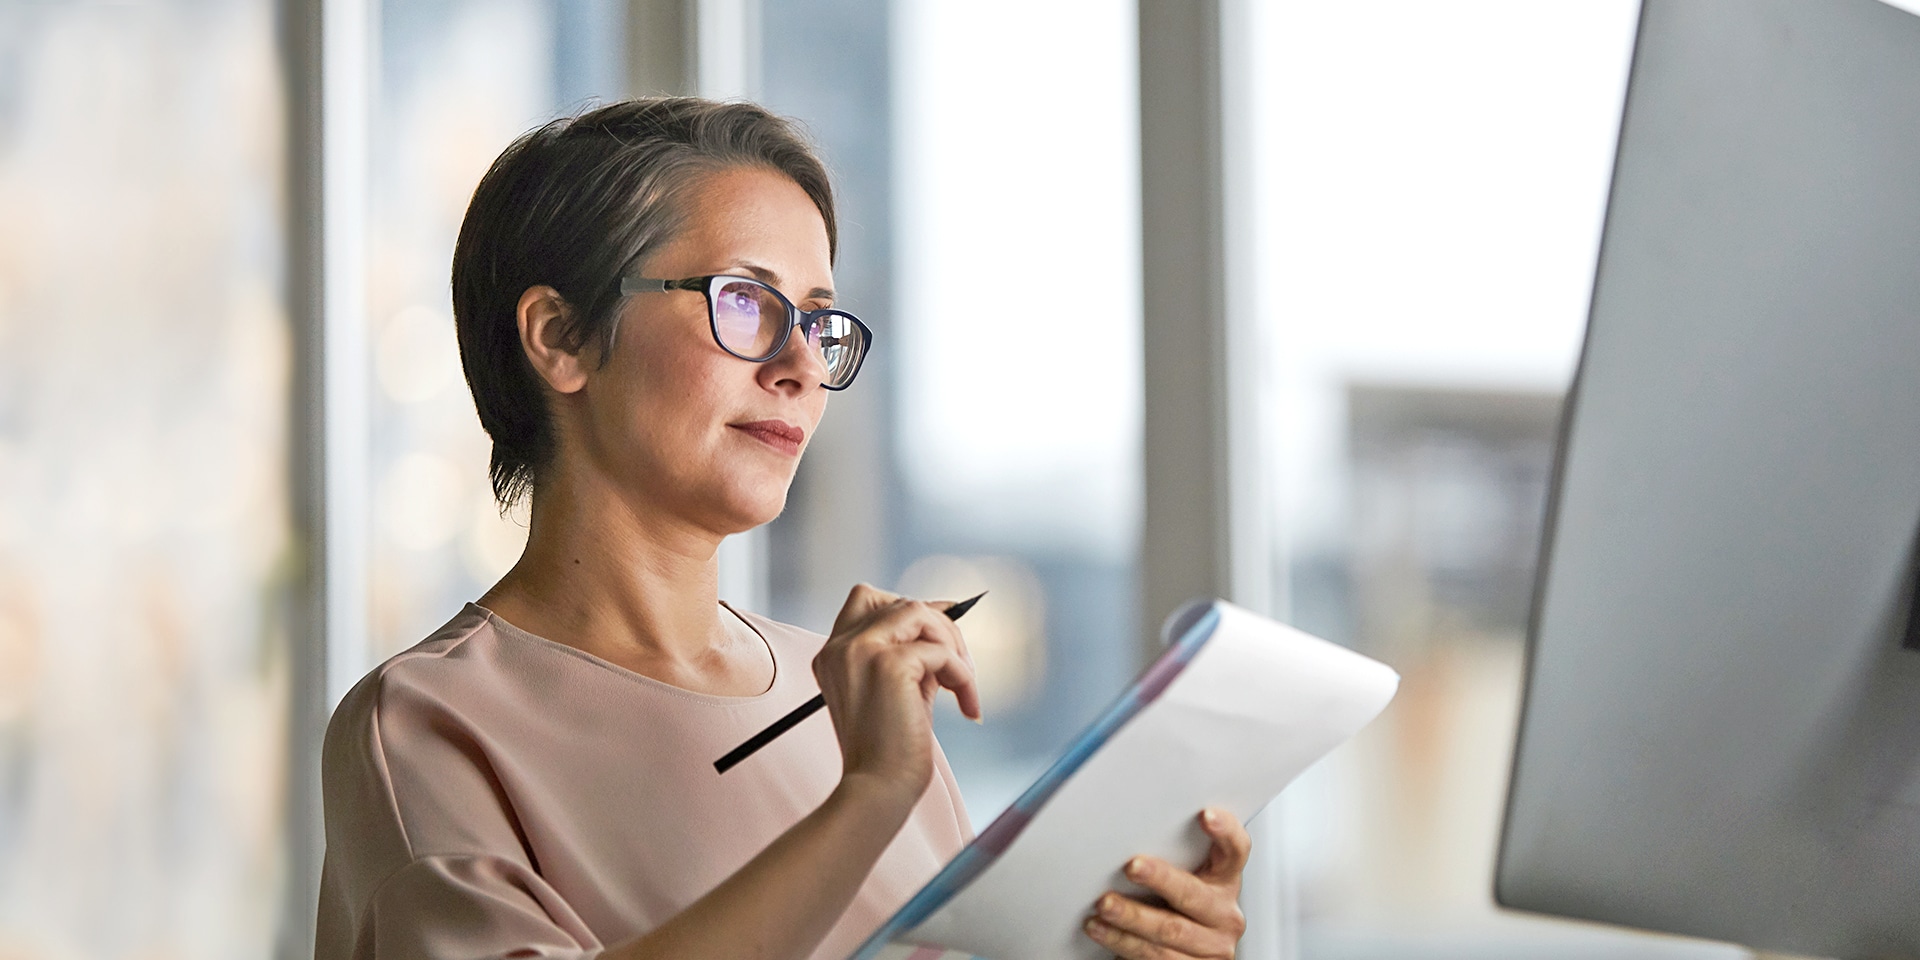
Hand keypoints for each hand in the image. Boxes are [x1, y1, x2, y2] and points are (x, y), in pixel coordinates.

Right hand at [813, 584, 979, 803]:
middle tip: (960, 668)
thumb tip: (946, 620)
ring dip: (953, 646)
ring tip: (962, 686)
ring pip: (920, 613)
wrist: (878, 790)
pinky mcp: (887, 664)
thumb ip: (911, 653)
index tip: (943, 627)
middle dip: (941, 628)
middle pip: (900, 602)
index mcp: (833, 654)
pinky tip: (966, 706)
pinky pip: (941, 652)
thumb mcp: (896, 690)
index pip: (866, 599)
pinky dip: (962, 677)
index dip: (910, 607)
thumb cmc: (888, 752)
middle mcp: (839, 647)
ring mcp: (860, 651)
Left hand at [1083, 808, 1250, 959]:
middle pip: (1193, 894)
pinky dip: (1122, 942)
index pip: (1235, 852)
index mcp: (1224, 883)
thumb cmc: (1173, 909)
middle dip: (1160, 879)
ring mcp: (1212, 948)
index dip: (1226, 833)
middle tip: (1133, 867)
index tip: (1206, 815)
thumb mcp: (1182, 882)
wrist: (1179, 956)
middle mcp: (1224, 916)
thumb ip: (1172, 860)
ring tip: (1105, 905)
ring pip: (1170, 931)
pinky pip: (1155, 957)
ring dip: (1131, 917)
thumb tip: (1128, 832)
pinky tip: (1102, 930)